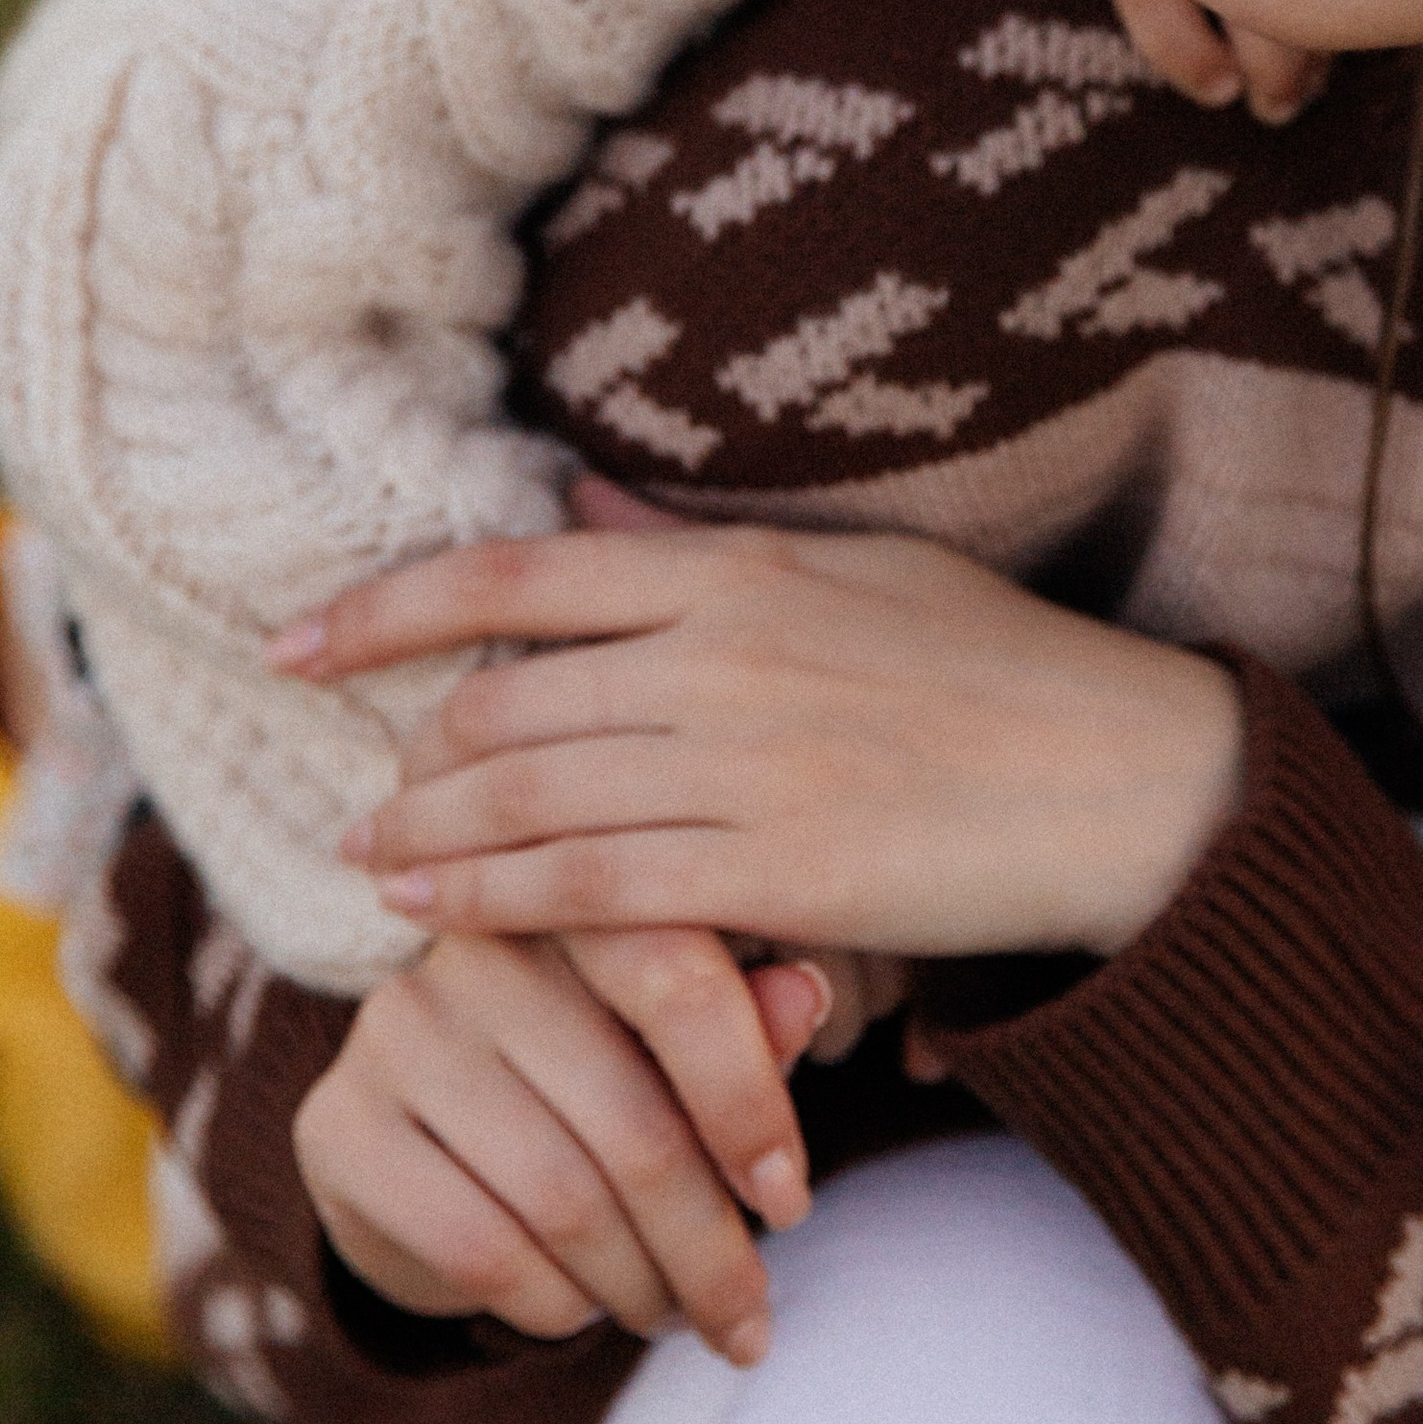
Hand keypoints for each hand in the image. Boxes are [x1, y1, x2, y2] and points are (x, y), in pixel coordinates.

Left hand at [285, 508, 1244, 961]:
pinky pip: (592, 885)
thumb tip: (578, 512)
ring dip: (427, 830)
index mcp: (735, 568)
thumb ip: (700, 552)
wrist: (1123, 776)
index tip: (299, 643)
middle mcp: (721, 653)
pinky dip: (493, 896)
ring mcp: (744, 762)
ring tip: (371, 858)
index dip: (384, 610)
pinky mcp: (775, 868)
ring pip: (527, 793)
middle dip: (410, 748)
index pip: (513, 575)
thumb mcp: (855, 568)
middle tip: (364, 788)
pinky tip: (434, 912)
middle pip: (502, 695)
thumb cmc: (1000, 666)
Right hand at [292, 923, 831, 1364]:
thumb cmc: (589, 1085)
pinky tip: (578, 1312)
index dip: (749, 1105)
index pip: (678, 983)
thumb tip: (811, 993)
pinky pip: (478, 1247)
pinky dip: (552, 1305)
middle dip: (708, 1246)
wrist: (425, 1152)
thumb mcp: (675, 1049)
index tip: (792, 1203)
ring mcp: (394, 1033)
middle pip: (631, 1122)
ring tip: (672, 1316)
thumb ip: (741, 1024)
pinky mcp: (338, 1127)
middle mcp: (474, 948)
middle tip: (745, 1320)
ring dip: (637, 1286)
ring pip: (563, 1199)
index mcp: (572, 903)